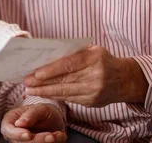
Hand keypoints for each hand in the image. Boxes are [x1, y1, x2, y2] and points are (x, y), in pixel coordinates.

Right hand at [1, 104, 66, 142]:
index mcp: (10, 121)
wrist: (54, 121)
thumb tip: (19, 123)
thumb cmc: (43, 112)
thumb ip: (30, 114)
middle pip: (20, 142)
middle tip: (51, 136)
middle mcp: (14, 135)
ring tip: (58, 134)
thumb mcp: (40, 108)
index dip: (17, 134)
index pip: (8, 130)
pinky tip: (59, 136)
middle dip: (37, 140)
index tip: (28, 134)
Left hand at [24, 46, 147, 106]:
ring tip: (29, 89)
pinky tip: (43, 94)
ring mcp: (94, 91)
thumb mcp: (93, 50)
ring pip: (64, 92)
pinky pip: (69, 99)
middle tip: (26, 81)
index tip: (36, 73)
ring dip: (44, 91)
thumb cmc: (104, 60)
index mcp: (94, 58)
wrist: (125, 79)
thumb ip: (74, 52)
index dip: (51, 70)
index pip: (69, 65)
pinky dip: (54, 96)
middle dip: (42, 82)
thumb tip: (48, 55)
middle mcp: (95, 76)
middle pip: (64, 80)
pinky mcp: (91, 102)